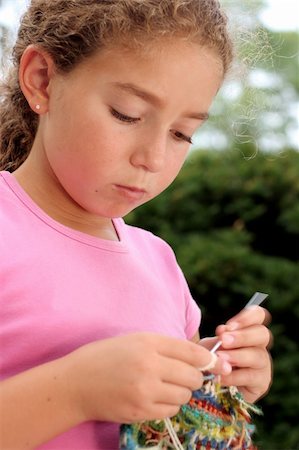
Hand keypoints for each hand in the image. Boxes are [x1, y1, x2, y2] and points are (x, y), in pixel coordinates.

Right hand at [66, 333, 223, 423]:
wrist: (76, 383)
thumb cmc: (107, 356)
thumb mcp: (136, 340)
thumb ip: (168, 347)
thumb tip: (201, 357)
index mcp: (149, 343)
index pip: (192, 352)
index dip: (210, 359)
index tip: (219, 364)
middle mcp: (149, 366)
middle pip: (193, 376)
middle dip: (193, 377)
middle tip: (182, 375)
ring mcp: (144, 391)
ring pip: (184, 396)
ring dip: (180, 392)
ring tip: (164, 386)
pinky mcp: (140, 411)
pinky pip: (170, 411)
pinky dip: (168, 405)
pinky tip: (154, 397)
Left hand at [214, 306, 271, 402]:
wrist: (212, 387)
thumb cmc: (213, 361)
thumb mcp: (211, 346)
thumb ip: (218, 338)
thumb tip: (223, 330)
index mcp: (249, 330)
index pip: (258, 315)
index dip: (247, 317)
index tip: (228, 326)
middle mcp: (259, 345)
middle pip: (262, 333)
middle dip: (242, 336)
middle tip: (223, 340)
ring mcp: (263, 364)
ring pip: (258, 355)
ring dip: (237, 356)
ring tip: (220, 358)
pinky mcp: (262, 383)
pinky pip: (251, 377)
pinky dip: (234, 376)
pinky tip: (221, 376)